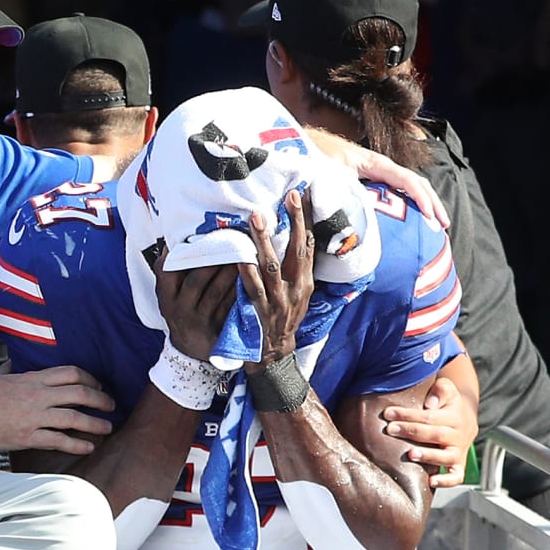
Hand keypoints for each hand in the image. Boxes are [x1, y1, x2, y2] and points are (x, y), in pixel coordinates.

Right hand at [0, 366, 115, 454]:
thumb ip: (13, 369)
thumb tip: (17, 363)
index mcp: (32, 378)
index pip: (70, 373)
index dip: (89, 379)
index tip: (97, 385)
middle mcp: (37, 395)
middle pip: (79, 393)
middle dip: (100, 399)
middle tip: (111, 405)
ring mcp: (33, 416)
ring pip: (74, 417)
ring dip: (95, 422)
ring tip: (107, 427)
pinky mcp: (28, 436)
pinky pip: (59, 440)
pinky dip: (77, 444)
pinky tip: (88, 447)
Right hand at [156, 247, 237, 360]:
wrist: (190, 350)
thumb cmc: (182, 312)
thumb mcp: (169, 296)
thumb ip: (170, 273)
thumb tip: (173, 241)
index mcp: (166, 297)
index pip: (168, 271)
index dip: (184, 255)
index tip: (200, 239)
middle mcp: (179, 309)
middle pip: (196, 280)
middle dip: (214, 260)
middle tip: (230, 242)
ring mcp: (199, 320)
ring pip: (216, 292)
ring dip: (230, 272)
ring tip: (243, 254)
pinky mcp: (216, 329)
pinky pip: (230, 306)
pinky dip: (239, 290)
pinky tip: (250, 277)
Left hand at [240, 188, 314, 365]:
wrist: (275, 354)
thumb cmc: (283, 318)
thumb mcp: (298, 294)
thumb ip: (295, 269)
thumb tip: (293, 236)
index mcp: (306, 282)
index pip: (310, 245)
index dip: (308, 220)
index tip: (305, 195)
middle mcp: (296, 289)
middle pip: (298, 250)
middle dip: (295, 222)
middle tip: (290, 197)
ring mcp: (278, 301)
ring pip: (272, 266)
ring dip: (264, 240)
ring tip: (256, 218)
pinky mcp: (260, 312)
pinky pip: (253, 289)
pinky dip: (247, 273)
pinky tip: (240, 257)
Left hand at [306, 128, 448, 228]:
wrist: (298, 144)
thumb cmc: (311, 158)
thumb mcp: (326, 176)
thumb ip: (341, 195)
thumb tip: (353, 224)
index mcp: (372, 162)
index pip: (406, 179)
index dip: (421, 198)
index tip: (430, 218)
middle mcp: (378, 166)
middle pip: (414, 182)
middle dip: (432, 202)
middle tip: (442, 226)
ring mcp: (374, 172)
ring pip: (407, 186)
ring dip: (424, 204)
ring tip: (434, 226)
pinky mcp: (368, 179)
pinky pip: (394, 191)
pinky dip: (408, 205)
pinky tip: (411, 222)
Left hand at [382, 375, 478, 487]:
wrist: (465, 418)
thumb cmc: (447, 403)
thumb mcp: (447, 389)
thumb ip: (441, 390)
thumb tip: (430, 404)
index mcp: (454, 416)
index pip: (430, 416)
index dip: (408, 415)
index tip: (388, 414)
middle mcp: (458, 435)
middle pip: (436, 434)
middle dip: (411, 431)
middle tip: (391, 430)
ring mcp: (459, 452)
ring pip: (447, 457)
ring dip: (428, 456)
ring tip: (411, 454)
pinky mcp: (458, 465)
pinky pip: (456, 476)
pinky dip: (446, 481)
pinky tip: (430, 481)